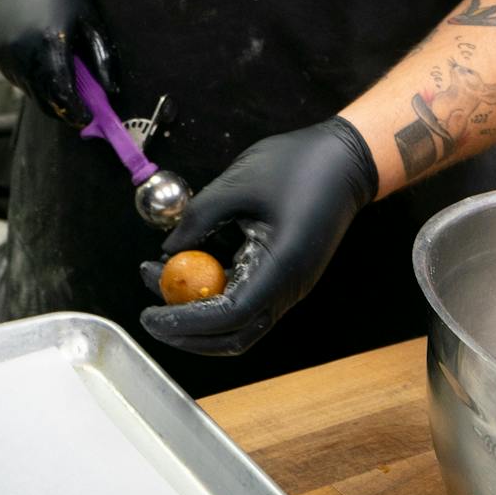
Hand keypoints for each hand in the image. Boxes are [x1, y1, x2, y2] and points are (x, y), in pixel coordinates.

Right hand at [0, 0, 114, 124]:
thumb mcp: (89, 20)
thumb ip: (102, 58)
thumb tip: (111, 92)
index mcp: (50, 44)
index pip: (63, 95)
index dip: (77, 112)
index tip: (88, 118)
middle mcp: (24, 54)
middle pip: (44, 101)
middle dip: (63, 109)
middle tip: (78, 109)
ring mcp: (6, 56)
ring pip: (29, 92)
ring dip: (47, 95)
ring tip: (61, 80)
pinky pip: (17, 80)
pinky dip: (32, 82)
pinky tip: (42, 65)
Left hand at [137, 117, 378, 356]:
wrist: (347, 160)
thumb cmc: (299, 165)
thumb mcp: (238, 183)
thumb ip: (199, 218)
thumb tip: (168, 250)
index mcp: (281, 266)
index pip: (228, 315)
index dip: (185, 321)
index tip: (151, 314)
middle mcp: (288, 288)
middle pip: (232, 334)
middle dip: (187, 331)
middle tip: (148, 311)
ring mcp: (287, 286)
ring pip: (237, 323)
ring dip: (196, 312)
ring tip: (157, 276)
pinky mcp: (282, 276)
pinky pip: (244, 301)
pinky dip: (212, 296)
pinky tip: (187, 268)